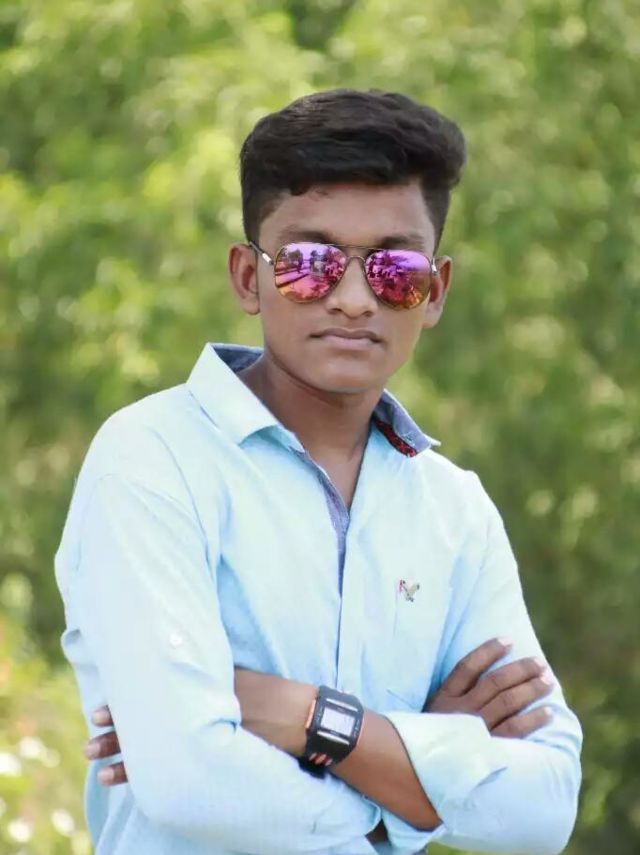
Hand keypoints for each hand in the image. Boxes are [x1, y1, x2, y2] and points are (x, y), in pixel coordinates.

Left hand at [84, 667, 315, 785]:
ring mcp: (211, 737)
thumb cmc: (279, 694)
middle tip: (91, 741)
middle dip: (120, 734)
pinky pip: (182, 770)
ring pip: (161, 753)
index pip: (155, 697)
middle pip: (152, 725)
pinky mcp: (221, 758)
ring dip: (130, 762)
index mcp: (205, 687)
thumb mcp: (245, 675)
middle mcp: (203, 712)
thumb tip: (187, 670)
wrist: (308, 718)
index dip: (126, 706)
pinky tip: (142, 787)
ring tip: (102, 772)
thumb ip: (216, 676)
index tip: (100, 711)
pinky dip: (158, 778)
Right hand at [425, 637, 554, 736]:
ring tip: (547, 681)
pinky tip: (548, 712)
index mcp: (444, 697)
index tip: (508, 640)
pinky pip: (515, 729)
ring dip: (530, 689)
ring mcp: (475, 728)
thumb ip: (447, 701)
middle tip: (540, 663)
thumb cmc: (427, 745)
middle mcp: (460, 709)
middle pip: (495, 682)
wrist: (419, 777)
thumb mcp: (429, 718)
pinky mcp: (488, 748)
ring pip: (508, 701)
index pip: (468, 666)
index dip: (489, 651)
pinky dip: (533, 719)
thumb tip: (475, 680)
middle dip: (520, 670)